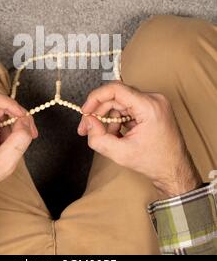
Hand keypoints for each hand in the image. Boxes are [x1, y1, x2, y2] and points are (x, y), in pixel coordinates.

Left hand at [0, 89, 37, 210]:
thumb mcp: (4, 161)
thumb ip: (19, 139)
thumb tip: (26, 121)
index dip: (10, 103)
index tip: (23, 117)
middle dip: (15, 115)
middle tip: (29, 131)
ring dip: (11, 125)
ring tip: (15, 144)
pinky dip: (6, 129)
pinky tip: (7, 145)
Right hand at [78, 82, 201, 198]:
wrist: (175, 170)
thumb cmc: (155, 162)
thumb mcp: (121, 154)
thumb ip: (98, 138)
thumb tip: (88, 121)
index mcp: (149, 107)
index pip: (116, 89)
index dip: (96, 98)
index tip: (85, 112)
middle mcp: (153, 99)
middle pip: (116, 97)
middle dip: (99, 112)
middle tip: (86, 128)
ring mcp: (154, 102)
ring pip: (120, 102)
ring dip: (108, 118)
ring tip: (104, 136)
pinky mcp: (152, 108)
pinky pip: (128, 107)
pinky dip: (118, 119)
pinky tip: (116, 134)